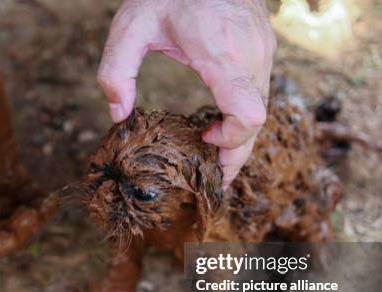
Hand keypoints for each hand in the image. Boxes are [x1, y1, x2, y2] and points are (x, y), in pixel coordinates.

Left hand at [98, 0, 275, 187]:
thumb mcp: (129, 26)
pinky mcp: (265, 44)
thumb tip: (118, 115)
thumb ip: (116, 71)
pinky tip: (221, 116)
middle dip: (237, 153)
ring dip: (241, 132)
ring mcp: (263, 49)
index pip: (248, 115)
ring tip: (212, 145)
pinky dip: (245, 111)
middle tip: (215, 176)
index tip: (204, 142)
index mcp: (221, 54)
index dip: (232, 143)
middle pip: (258, 122)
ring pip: (262, 107)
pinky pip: (261, 90)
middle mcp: (252, 54)